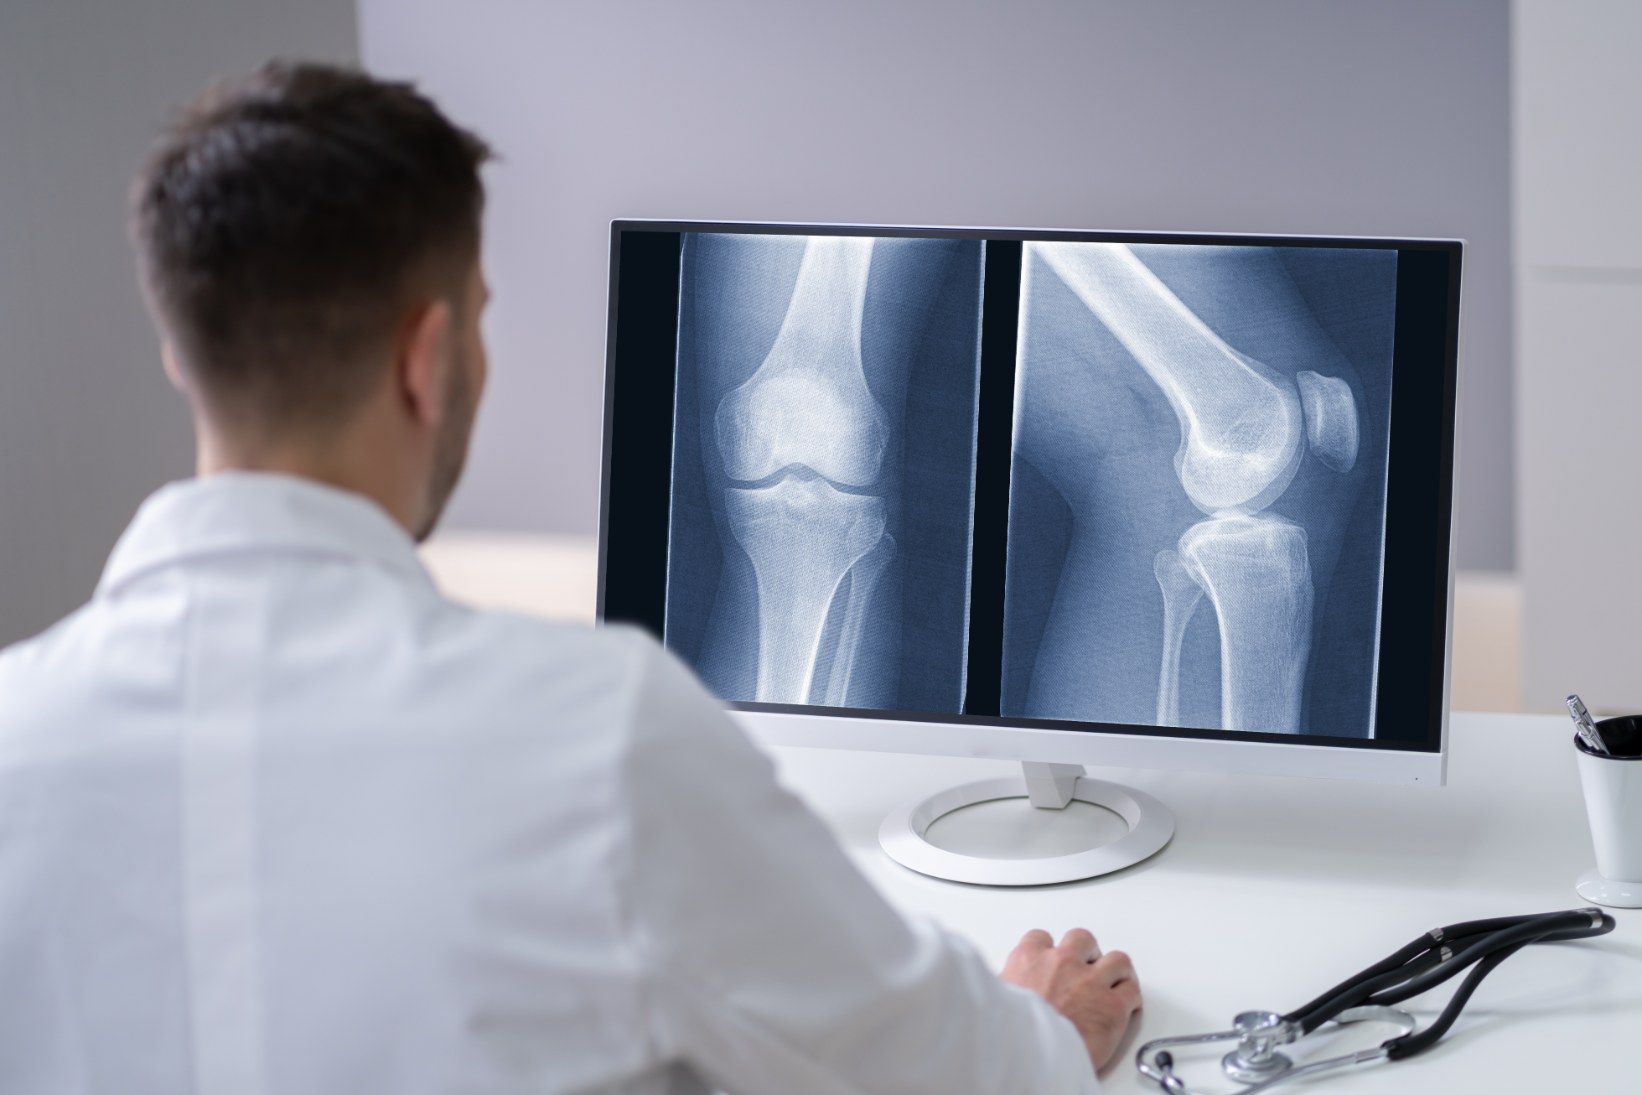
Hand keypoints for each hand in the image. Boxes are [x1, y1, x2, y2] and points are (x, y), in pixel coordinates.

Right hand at [1000, 928, 1140, 1071]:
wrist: (1030, 1054)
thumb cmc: (1012, 1033)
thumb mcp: (999, 999)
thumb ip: (1010, 988)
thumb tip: (1008, 994)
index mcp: (1028, 959)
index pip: (1040, 938)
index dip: (1049, 948)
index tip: (1051, 958)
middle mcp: (1062, 963)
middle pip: (1081, 939)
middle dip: (1086, 952)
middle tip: (1086, 967)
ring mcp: (1091, 981)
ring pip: (1116, 959)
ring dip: (1116, 969)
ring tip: (1115, 980)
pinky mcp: (1113, 1005)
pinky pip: (1131, 991)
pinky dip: (1131, 996)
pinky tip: (1127, 1004)